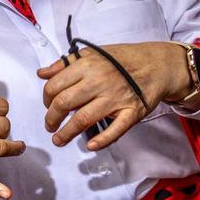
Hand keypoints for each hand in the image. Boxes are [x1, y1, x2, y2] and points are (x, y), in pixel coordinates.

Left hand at [36, 42, 191, 150]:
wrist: (157, 64)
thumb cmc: (122, 59)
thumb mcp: (92, 54)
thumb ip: (65, 64)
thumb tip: (42, 73)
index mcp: (87, 65)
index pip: (55, 85)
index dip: (45, 99)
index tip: (46, 105)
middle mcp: (100, 81)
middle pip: (65, 103)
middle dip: (51, 118)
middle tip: (49, 125)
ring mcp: (116, 98)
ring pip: (83, 118)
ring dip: (67, 133)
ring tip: (59, 139)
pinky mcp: (131, 112)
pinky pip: (114, 130)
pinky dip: (101, 140)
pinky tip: (89, 145)